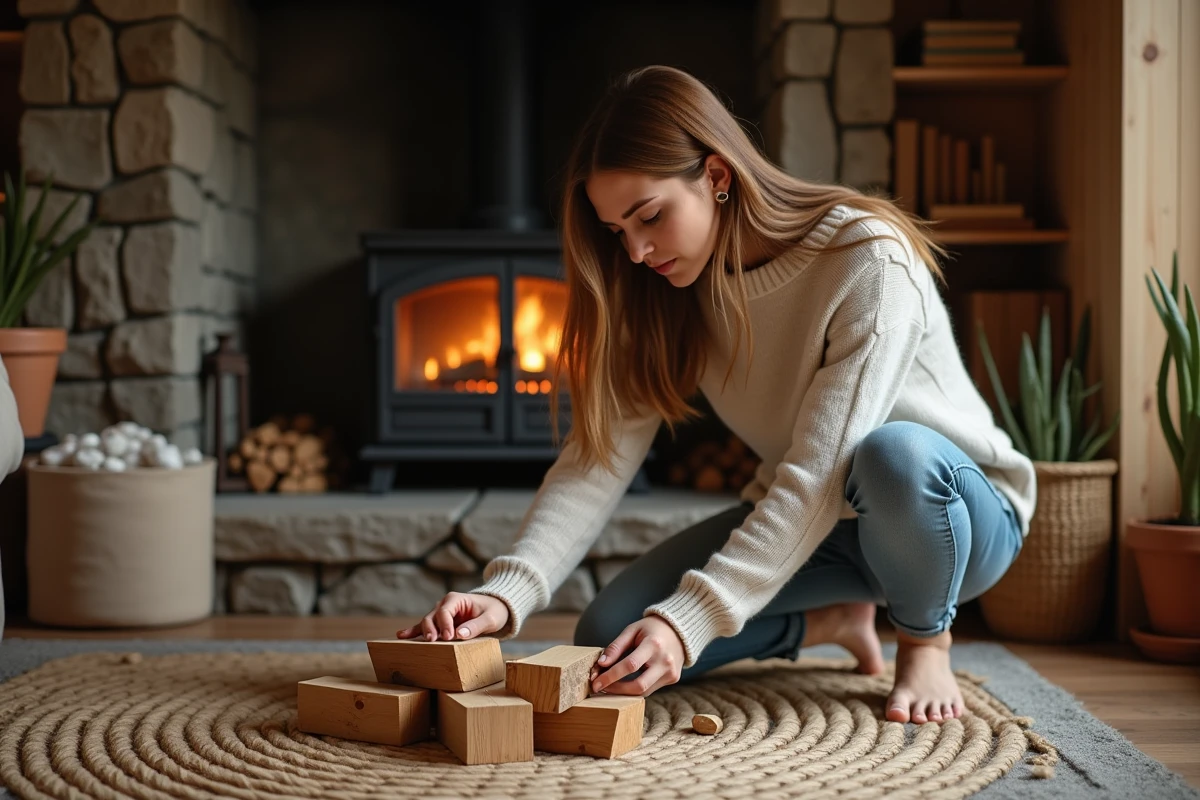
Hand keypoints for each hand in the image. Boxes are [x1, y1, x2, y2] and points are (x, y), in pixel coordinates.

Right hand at [395, 592, 509, 641]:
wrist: (495, 608)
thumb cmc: (494, 611)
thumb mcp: (490, 618)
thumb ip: (476, 626)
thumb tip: (459, 635)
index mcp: (456, 599)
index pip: (445, 611)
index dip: (445, 625)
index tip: (448, 637)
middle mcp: (444, 604)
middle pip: (432, 616)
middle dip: (430, 629)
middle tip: (433, 641)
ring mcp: (440, 613)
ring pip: (426, 622)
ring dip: (420, 631)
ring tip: (406, 640)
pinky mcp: (440, 623)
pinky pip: (425, 627)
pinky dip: (414, 631)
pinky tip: (401, 636)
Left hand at [589, 615, 684, 696]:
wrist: (678, 630)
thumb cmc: (650, 629)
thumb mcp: (631, 630)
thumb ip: (615, 647)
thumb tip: (600, 664)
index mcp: (654, 644)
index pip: (630, 665)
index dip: (611, 676)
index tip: (595, 682)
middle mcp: (665, 661)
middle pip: (638, 685)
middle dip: (616, 689)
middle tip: (600, 687)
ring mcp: (671, 672)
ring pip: (643, 692)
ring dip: (623, 692)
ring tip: (609, 686)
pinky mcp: (673, 678)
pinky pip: (650, 689)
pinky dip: (635, 689)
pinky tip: (624, 683)